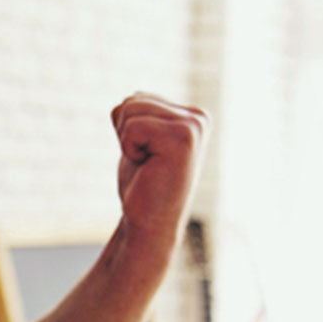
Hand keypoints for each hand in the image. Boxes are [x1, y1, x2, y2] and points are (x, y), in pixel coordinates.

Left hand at [112, 93, 207, 244]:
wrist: (149, 223)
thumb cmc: (142, 185)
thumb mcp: (139, 142)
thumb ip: (138, 116)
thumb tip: (124, 101)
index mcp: (192, 116)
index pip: (137, 98)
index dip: (127, 130)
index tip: (147, 156)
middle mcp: (199, 117)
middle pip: (134, 100)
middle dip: (126, 133)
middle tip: (145, 162)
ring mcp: (194, 126)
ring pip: (132, 109)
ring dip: (128, 141)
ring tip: (148, 164)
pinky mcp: (183, 138)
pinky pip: (133, 126)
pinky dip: (130, 149)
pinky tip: (148, 167)